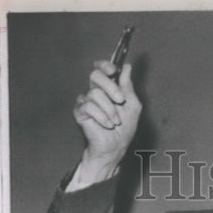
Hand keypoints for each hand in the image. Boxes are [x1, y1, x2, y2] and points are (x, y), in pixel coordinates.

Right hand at [72, 61, 141, 182]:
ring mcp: (85, 101)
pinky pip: (88, 107)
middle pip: (95, 75)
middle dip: (110, 87)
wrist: (116, 147)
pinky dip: (102, 117)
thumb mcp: (132, 104)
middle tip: (120, 100)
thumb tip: (126, 67)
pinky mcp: (79, 112)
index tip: (113, 70)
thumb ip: (128, 86)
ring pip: (94, 94)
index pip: (100, 68)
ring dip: (109, 109)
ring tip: (116, 121)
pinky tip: (108, 125)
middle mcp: (95, 91)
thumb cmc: (124, 128)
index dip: (105, 65)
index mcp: (107, 87)